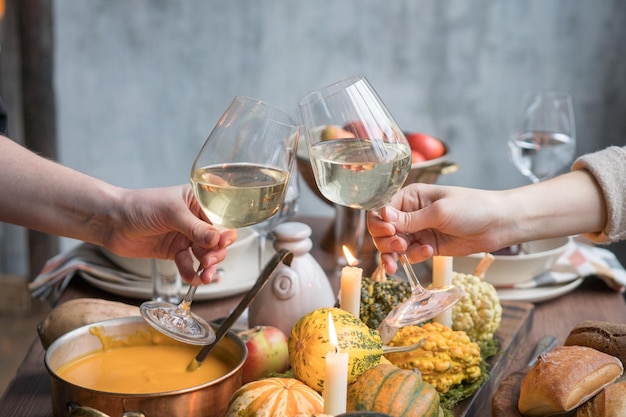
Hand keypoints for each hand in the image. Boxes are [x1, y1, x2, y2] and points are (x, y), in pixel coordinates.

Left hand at [103, 184, 236, 284]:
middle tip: (208, 262)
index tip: (222, 243)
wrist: (111, 222)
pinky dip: (191, 272)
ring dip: (207, 266)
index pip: (221, 218)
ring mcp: (185, 236)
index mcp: (197, 202)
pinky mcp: (174, 251)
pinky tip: (192, 278)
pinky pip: (188, 263)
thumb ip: (196, 228)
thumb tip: (218, 239)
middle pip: (216, 239)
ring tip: (205, 276)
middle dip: (216, 252)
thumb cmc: (140, 206)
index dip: (225, 232)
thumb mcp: (171, 214)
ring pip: (205, 254)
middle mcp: (194, 219)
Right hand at [367, 183, 507, 273]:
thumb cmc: (472, 207)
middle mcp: (410, 213)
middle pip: (383, 230)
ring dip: (394, 254)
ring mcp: (418, 231)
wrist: (498, 224)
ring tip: (403, 258)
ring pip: (393, 246)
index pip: (382, 210)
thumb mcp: (439, 211)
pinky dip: (413, 257)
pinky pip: (409, 255)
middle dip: (386, 241)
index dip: (380, 223)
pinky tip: (428, 253)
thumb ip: (410, 218)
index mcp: (410, 197)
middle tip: (400, 246)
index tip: (390, 232)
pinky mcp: (427, 246)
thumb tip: (383, 216)